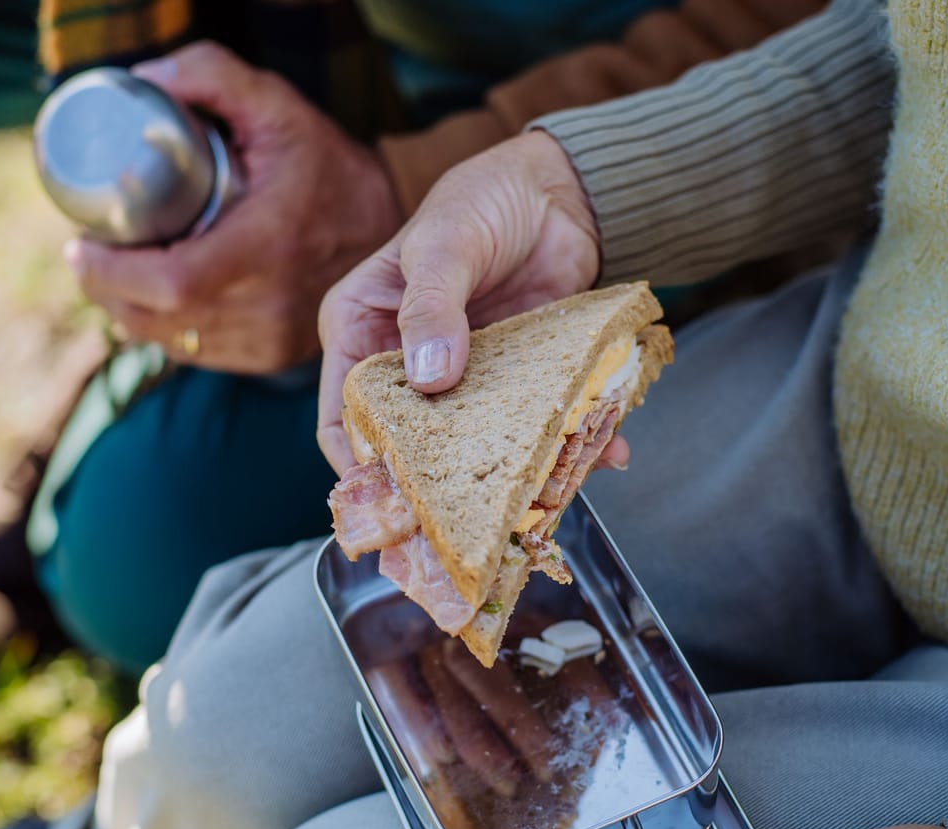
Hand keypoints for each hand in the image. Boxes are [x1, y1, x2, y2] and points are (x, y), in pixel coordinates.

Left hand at [68, 42, 401, 376]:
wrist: (383, 224)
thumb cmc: (325, 163)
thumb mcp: (276, 107)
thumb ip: (213, 77)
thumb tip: (144, 82)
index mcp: (267, 247)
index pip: (172, 283)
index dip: (113, 273)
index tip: (81, 244)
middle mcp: (269, 304)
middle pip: (158, 319)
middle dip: (106, 288)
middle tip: (88, 253)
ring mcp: (270, 339)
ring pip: (169, 342)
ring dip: (128, 311)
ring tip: (115, 272)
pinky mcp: (269, 356)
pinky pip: (194, 353)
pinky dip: (162, 329)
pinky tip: (153, 300)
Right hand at [314, 130, 606, 472]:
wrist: (558, 190)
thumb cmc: (481, 200)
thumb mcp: (443, 245)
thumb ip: (431, 307)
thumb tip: (429, 376)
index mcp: (360, 332)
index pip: (344, 415)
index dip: (362, 463)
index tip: (395, 501)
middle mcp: (406, 365)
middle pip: (408, 446)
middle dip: (438, 487)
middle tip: (471, 518)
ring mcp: (464, 380)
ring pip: (476, 447)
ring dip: (512, 472)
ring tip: (548, 492)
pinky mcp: (517, 382)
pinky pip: (534, 426)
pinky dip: (567, 442)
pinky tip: (602, 449)